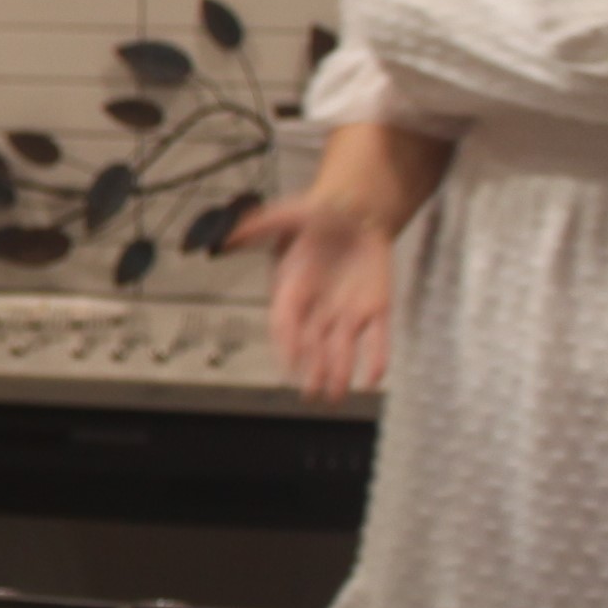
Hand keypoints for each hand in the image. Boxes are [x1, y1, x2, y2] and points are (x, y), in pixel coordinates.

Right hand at [226, 196, 396, 403]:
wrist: (358, 211)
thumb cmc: (319, 214)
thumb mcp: (289, 214)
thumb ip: (261, 224)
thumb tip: (228, 236)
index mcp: (294, 289)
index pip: (286, 322)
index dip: (287, 344)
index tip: (288, 365)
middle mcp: (319, 307)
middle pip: (313, 344)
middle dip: (312, 369)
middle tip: (311, 393)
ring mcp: (348, 311)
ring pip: (342, 348)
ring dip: (340, 372)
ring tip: (336, 396)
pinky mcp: (377, 308)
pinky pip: (378, 338)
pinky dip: (377, 358)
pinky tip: (373, 379)